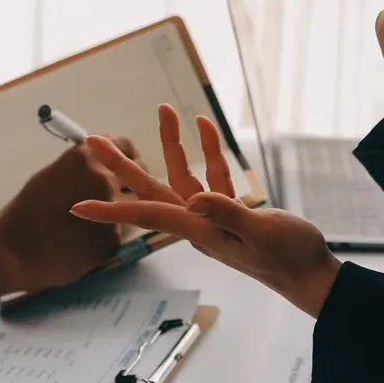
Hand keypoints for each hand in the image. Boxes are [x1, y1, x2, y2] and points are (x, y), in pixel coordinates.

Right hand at [0, 135, 137, 295]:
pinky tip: (85, 243)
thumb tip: (104, 168)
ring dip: (124, 211)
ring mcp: (112, 208)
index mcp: (86, 156)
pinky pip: (120, 233)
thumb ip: (83, 168)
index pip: (125, 146)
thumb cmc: (28, 211)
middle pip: (140, 174)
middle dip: (132, 184)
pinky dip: (107, 236)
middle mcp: (104, 177)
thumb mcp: (54, 175)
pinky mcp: (113, 237)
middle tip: (120, 196)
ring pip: (135, 205)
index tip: (127, 165)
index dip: (128, 157)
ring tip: (96, 222)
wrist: (13, 249)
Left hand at [71, 105, 340, 317]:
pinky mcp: (229, 209)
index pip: (145, 214)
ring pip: (181, 174)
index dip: (110, 208)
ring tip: (166, 111)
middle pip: (150, 188)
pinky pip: (212, 175)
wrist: (306, 272)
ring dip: (173, 143)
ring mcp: (211, 215)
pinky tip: (205, 128)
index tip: (77, 206)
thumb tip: (194, 198)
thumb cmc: (288, 257)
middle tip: (94, 141)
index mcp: (199, 229)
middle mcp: (197, 222)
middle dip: (122, 164)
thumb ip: (228, 214)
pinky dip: (209, 151)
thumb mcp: (262, 234)